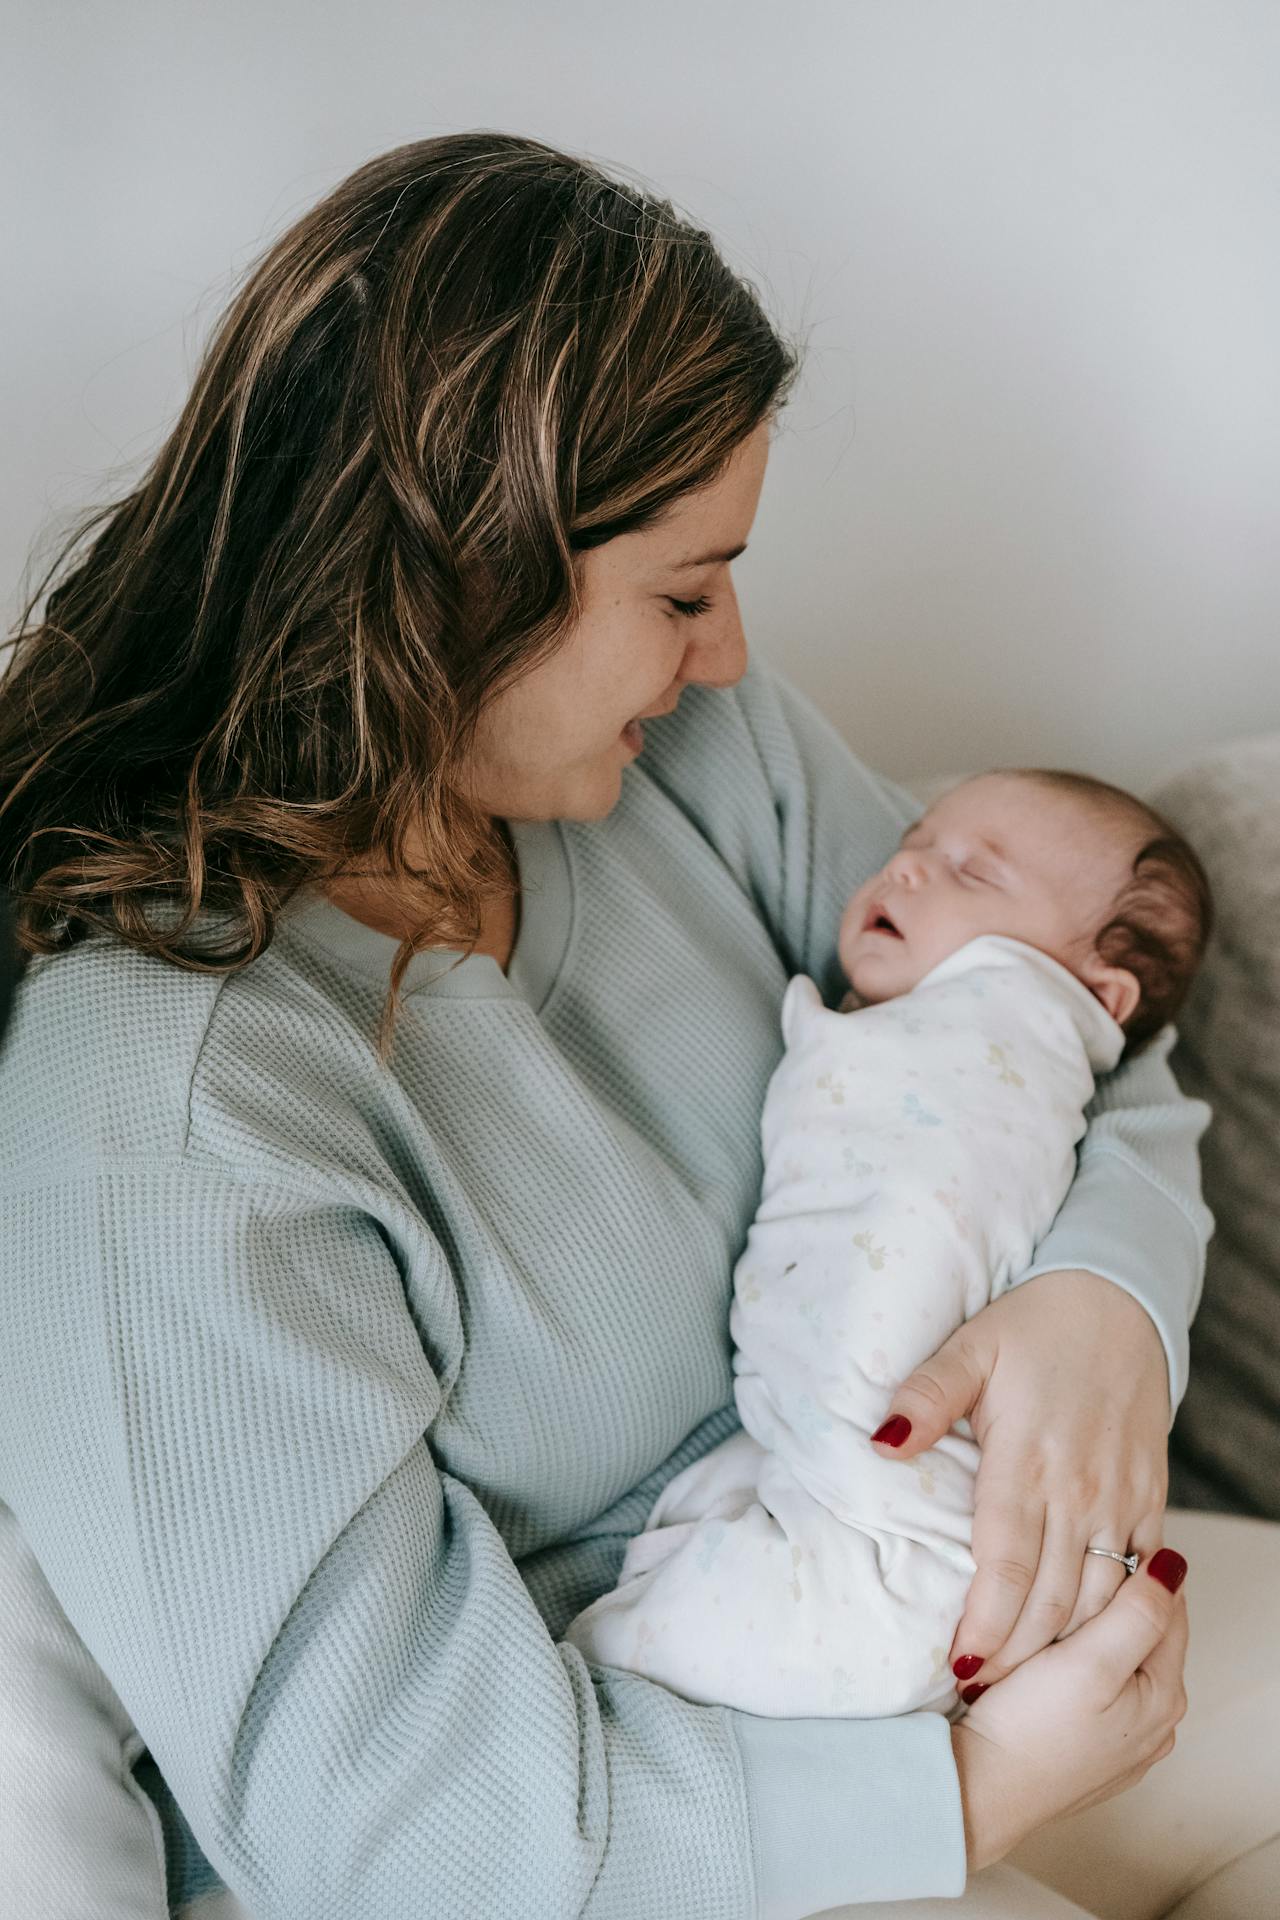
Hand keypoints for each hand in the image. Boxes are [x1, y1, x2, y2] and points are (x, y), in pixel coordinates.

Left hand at [871, 1269, 1169, 1689]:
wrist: (1118, 1303)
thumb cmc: (1032, 1327)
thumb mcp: (969, 1348)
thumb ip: (925, 1397)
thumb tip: (880, 1442)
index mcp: (1027, 1457)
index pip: (1006, 1562)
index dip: (986, 1622)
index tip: (959, 1666)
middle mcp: (1079, 1489)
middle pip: (1051, 1597)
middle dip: (1016, 1655)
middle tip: (977, 1695)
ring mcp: (1120, 1498)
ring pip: (1096, 1598)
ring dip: (1060, 1647)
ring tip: (1017, 1685)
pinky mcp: (1149, 1499)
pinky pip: (1134, 1576)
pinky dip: (1109, 1617)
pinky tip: (1078, 1645)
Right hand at [951, 1547, 1188, 1870]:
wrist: (982, 1790)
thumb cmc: (1033, 1725)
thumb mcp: (1092, 1661)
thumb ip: (1138, 1613)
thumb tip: (1174, 1566)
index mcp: (1164, 1695)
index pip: (1169, 1608)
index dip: (1137, 1570)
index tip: (1094, 1546)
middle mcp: (1155, 1724)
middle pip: (1145, 1638)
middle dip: (1115, 1603)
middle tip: (1066, 1573)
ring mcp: (1123, 1744)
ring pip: (1118, 1665)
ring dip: (1093, 1635)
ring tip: (1050, 1613)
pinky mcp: (1089, 1754)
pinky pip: (1095, 1694)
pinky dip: (1077, 1670)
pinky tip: (1044, 1663)